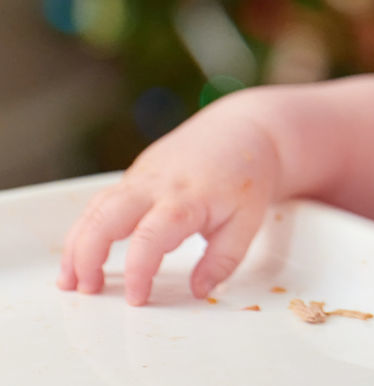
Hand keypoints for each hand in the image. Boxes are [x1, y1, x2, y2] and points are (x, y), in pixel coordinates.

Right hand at [57, 93, 281, 305]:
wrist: (244, 130)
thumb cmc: (247, 176)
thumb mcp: (247, 221)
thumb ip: (224, 260)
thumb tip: (199, 291)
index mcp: (188, 198)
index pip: (152, 236)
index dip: (138, 270)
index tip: (136, 298)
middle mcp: (158, 185)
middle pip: (108, 216)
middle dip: (88, 255)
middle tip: (87, 290)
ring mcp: (142, 177)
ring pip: (97, 207)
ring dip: (76, 244)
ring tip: (70, 281)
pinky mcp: (135, 175)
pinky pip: (101, 201)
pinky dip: (84, 227)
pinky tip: (80, 254)